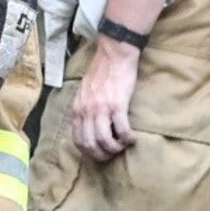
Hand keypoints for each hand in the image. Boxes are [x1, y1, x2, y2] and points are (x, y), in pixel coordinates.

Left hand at [70, 39, 140, 162]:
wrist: (114, 55)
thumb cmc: (101, 72)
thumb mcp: (84, 92)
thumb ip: (84, 109)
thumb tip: (87, 127)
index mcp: (77, 109)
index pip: (78, 140)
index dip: (89, 152)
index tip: (100, 154)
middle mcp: (86, 111)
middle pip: (90, 145)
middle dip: (102, 155)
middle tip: (113, 154)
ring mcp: (101, 109)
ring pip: (105, 141)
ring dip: (115, 149)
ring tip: (123, 146)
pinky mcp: (117, 105)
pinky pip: (121, 130)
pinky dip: (127, 139)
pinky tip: (132, 138)